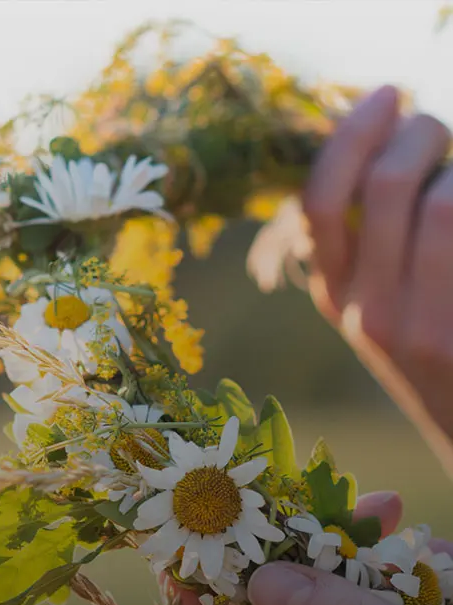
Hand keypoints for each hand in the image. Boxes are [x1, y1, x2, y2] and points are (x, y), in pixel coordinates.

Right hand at [303, 86, 452, 469]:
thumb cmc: (429, 351)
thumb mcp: (376, 302)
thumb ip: (364, 238)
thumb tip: (373, 145)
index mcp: (334, 297)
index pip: (320, 199)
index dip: (353, 132)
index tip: (388, 95)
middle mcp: (367, 314)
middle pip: (386, 184)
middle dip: (423, 132)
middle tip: (441, 131)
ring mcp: (418, 328)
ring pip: (444, 200)